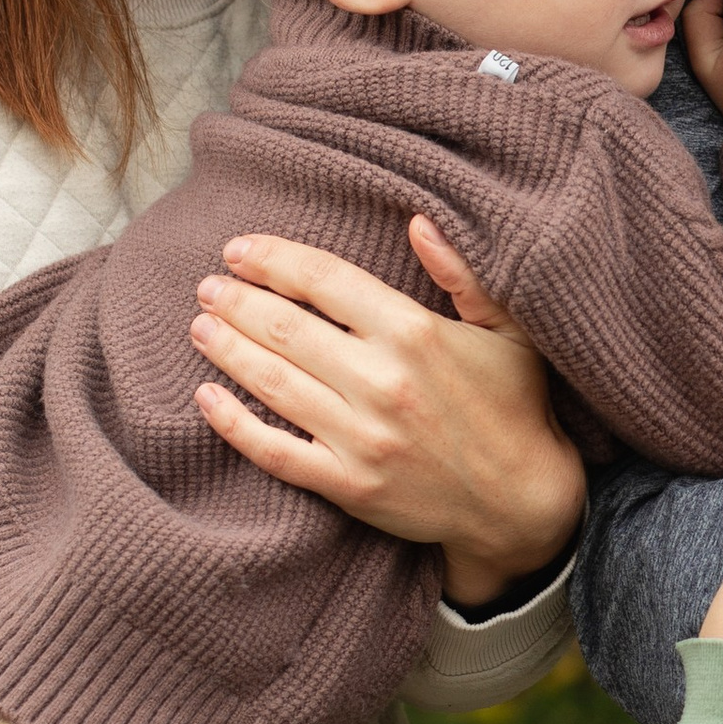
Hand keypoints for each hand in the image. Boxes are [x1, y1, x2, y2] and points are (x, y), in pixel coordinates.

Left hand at [191, 224, 586, 605]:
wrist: (522, 502)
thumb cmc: (515, 406)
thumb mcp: (509, 330)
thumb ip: (462, 273)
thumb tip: (418, 221)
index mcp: (416, 333)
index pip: (325, 280)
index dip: (274, 260)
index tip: (239, 249)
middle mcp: (383, 382)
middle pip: (286, 327)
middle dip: (237, 301)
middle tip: (209, 287)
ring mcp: (363, 438)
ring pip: (273, 383)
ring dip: (227, 350)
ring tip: (200, 327)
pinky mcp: (350, 486)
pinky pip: (276, 452)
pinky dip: (234, 425)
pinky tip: (206, 399)